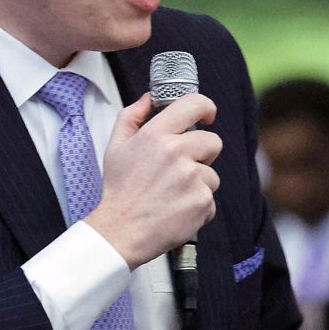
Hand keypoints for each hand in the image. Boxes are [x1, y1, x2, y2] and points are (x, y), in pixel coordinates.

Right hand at [85, 92, 221, 268]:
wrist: (121, 231)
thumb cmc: (119, 190)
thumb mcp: (115, 147)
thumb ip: (132, 116)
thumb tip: (149, 98)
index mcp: (156, 135)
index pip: (194, 105)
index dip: (206, 108)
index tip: (207, 116)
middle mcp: (177, 152)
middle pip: (213, 141)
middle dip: (202, 154)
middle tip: (181, 168)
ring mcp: (192, 178)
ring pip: (212, 174)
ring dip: (198, 183)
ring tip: (173, 194)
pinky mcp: (202, 202)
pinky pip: (210, 198)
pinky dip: (198, 206)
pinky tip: (177, 209)